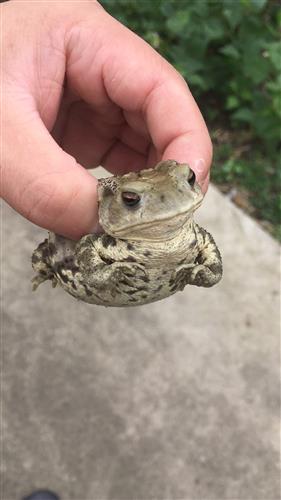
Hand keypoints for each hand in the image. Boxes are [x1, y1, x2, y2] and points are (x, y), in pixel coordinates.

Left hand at [1, 0, 211, 238]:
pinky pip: (117, 167)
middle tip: (159, 228)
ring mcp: (93, 104)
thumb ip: (48, 184)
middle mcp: (101, 72)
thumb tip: (105, 230)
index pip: (162, 90)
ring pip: (144, 151)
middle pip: (161, 124)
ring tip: (134, 230)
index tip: (187, 196)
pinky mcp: (81, 133)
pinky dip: (120, 199)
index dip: (187, 143)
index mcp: (87, 41)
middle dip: (167, 178)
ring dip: (144, 193)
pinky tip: (112, 221)